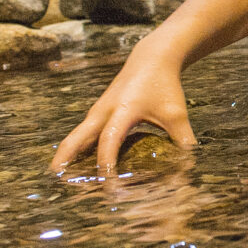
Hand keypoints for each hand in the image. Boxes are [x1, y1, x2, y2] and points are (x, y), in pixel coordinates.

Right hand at [50, 45, 194, 174]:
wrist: (152, 58)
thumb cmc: (165, 85)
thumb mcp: (177, 113)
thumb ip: (183, 139)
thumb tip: (189, 166)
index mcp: (123, 111)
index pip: (109, 143)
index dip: (107, 166)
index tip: (108, 189)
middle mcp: (103, 112)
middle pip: (75, 138)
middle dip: (65, 160)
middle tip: (57, 184)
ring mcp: (97, 111)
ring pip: (76, 136)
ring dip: (67, 156)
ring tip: (63, 182)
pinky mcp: (97, 112)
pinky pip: (82, 133)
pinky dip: (76, 149)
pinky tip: (77, 166)